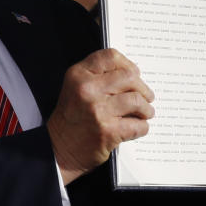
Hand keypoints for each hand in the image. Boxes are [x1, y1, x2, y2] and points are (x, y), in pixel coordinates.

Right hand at [47, 48, 154, 183]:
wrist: (59, 149)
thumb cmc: (72, 118)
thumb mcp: (76, 87)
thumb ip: (99, 76)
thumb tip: (133, 74)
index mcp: (79, 74)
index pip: (111, 56)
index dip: (128, 64)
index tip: (135, 74)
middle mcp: (87, 89)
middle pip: (129, 77)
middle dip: (142, 88)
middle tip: (146, 96)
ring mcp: (97, 110)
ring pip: (137, 100)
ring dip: (146, 109)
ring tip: (145, 112)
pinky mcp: (107, 131)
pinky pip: (138, 125)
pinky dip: (142, 127)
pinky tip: (137, 127)